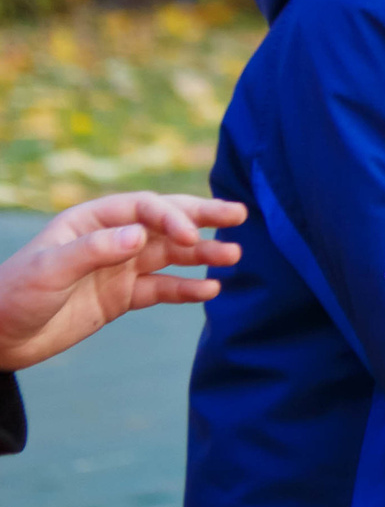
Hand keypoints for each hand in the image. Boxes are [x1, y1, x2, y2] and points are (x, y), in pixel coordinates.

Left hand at [0, 191, 245, 370]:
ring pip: (170, 256)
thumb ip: (94, 250)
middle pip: (164, 223)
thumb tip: (140, 235)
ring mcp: (119, 268)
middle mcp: (111, 239)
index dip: (171, 217)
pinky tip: (210, 290)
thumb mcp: (48, 269)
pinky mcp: (122, 297)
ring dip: (202, 254)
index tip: (192, 235)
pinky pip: (162, 288)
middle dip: (202, 218)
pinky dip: (187, 289)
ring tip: (233, 256)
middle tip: (239, 214)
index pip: (143, 209)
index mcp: (92, 221)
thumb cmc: (13, 295)